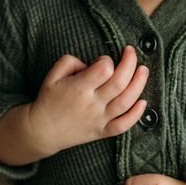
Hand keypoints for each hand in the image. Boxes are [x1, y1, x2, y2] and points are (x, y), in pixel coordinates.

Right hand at [28, 45, 148, 156]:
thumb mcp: (52, 75)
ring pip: (126, 102)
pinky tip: (143, 102)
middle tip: (131, 53)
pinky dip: (136, 115)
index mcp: (78, 89)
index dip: (107, 60)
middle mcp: (92, 104)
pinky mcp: (102, 131)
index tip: (103, 60)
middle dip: (130, 64)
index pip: (103, 70)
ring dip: (139, 84)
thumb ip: (70, 61)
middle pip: (120, 83)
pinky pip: (123, 125)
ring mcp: (99, 119)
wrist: (42, 131)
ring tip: (143, 70)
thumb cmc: (48, 100)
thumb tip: (91, 63)